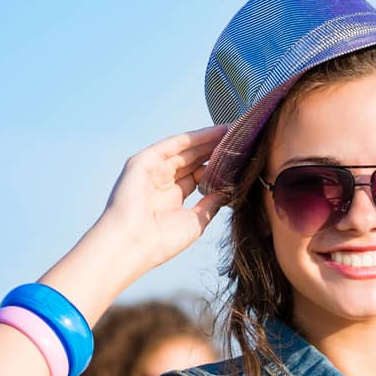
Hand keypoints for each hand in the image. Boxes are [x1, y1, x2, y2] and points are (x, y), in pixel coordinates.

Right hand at [95, 125, 229, 272]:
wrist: (132, 245)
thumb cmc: (161, 241)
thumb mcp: (196, 220)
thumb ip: (212, 203)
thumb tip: (229, 191)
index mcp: (172, 199)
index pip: (200, 176)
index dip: (220, 167)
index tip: (243, 159)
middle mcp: (162, 182)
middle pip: (194, 160)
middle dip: (216, 150)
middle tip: (242, 139)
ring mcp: (152, 171)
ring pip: (185, 150)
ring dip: (208, 140)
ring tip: (232, 131)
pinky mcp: (142, 162)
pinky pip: (171, 145)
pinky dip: (192, 138)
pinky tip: (213, 132)